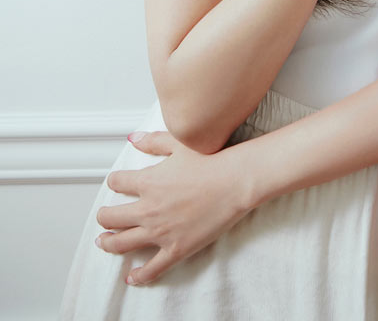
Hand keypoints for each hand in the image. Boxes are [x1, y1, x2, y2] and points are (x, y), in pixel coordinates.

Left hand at [95, 130, 256, 285]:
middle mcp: (148, 209)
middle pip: (111, 217)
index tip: (117, 183)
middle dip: (104, 216)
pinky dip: (138, 275)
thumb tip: (133, 139)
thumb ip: (153, 141)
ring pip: (122, 243)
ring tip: (104, 242)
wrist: (236, 182)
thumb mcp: (180, 143)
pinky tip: (131, 276)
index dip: (114, 181)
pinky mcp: (176, 248)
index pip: (117, 183)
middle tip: (104, 216)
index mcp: (148, 182)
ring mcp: (161, 232)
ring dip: (109, 243)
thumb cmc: (212, 160)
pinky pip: (151, 268)